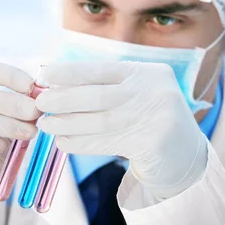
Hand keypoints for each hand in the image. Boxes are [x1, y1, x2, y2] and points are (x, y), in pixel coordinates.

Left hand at [36, 61, 207, 199]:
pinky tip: (63, 142)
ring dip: (68, 124)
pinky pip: (108, 143)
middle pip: (99, 95)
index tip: (44, 76)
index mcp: (148, 72)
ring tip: (46, 126)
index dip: (70, 73)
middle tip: (39, 104)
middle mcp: (154, 90)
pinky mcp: (153, 144)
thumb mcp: (136, 93)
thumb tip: (57, 83)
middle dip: (64, 99)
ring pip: (101, 121)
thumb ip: (106, 86)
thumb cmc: (150, 118)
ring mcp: (157, 117)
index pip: (102, 69)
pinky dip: (82, 143)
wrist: (185, 154)